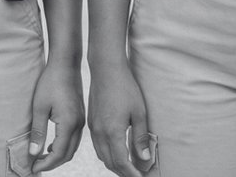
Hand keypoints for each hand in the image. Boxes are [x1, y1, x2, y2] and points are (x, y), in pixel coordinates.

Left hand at [28, 61, 84, 171]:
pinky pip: (74, 138)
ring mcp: (81, 120)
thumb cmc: (51, 82)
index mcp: (69, 124)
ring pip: (72, 147)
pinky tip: (52, 144)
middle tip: (36, 165)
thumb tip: (34, 153)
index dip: (46, 164)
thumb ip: (38, 132)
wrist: (66, 64)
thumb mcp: (39, 107)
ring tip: (42, 157)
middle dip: (52, 163)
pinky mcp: (80, 116)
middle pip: (68, 154)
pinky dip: (64, 146)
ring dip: (59, 155)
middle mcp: (78, 125)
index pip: (59, 153)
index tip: (33, 168)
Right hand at [86, 59, 154, 176]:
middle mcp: (100, 133)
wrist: (106, 69)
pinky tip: (117, 152)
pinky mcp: (91, 123)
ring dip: (115, 165)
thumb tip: (144, 158)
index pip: (122, 163)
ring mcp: (93, 128)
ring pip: (103, 156)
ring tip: (129, 167)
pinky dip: (108, 155)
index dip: (132, 174)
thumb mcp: (139, 112)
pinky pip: (98, 147)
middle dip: (124, 173)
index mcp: (112, 132)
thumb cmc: (125, 87)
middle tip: (138, 174)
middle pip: (111, 163)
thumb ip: (141, 137)